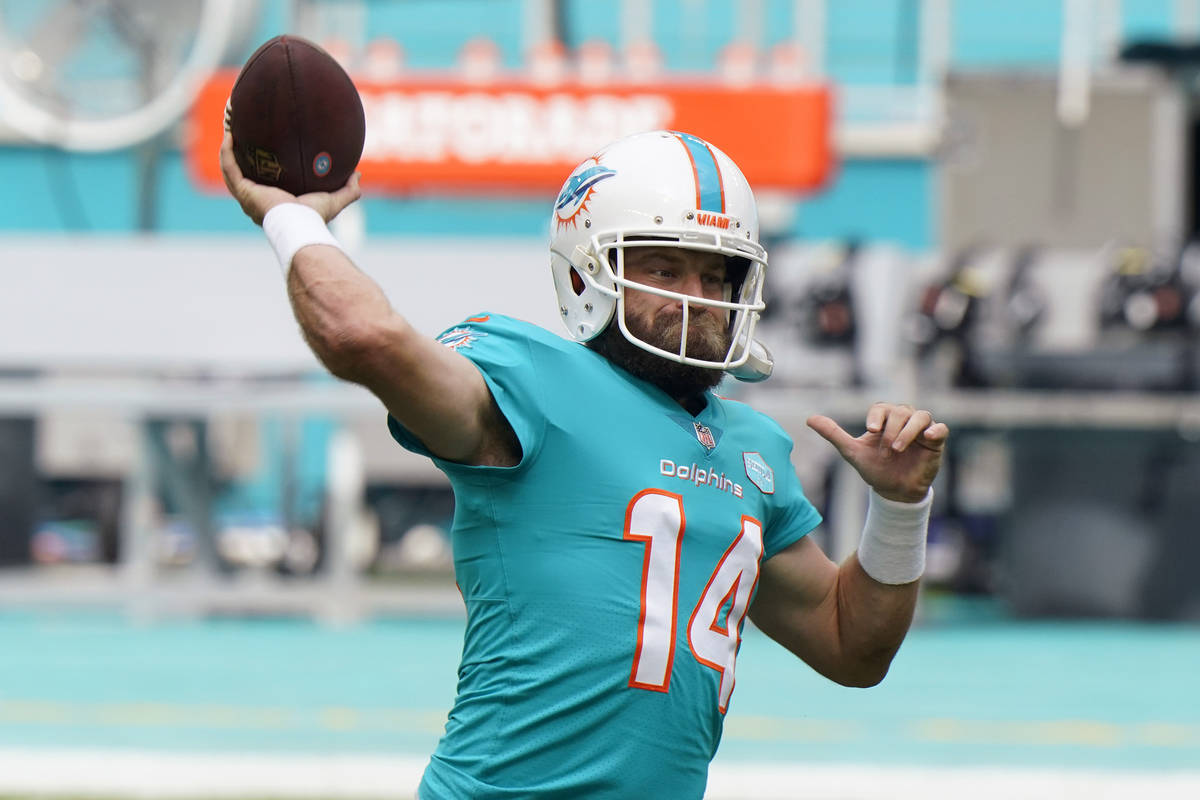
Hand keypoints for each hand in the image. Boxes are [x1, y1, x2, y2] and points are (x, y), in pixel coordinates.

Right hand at [219, 128, 360, 225]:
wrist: (300, 224)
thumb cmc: (315, 217)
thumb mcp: (335, 200)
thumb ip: (348, 189)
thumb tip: (357, 174)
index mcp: (274, 202)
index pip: (264, 184)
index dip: (260, 168)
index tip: (263, 151)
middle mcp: (256, 200)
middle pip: (242, 175)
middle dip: (239, 155)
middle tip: (241, 135)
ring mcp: (246, 196)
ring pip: (230, 169)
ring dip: (227, 149)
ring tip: (230, 128)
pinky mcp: (242, 191)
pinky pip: (229, 167)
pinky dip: (226, 151)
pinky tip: (229, 133)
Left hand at [807, 403, 948, 502]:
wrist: (894, 491)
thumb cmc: (874, 468)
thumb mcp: (851, 452)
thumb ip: (833, 434)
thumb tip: (809, 419)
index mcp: (884, 419)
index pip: (881, 407)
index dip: (876, 416)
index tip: (870, 430)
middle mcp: (903, 420)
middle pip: (900, 411)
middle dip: (891, 429)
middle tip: (886, 450)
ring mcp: (921, 430)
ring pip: (921, 416)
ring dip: (909, 430)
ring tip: (898, 448)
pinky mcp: (935, 442)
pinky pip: (941, 429)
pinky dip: (936, 430)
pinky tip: (928, 437)